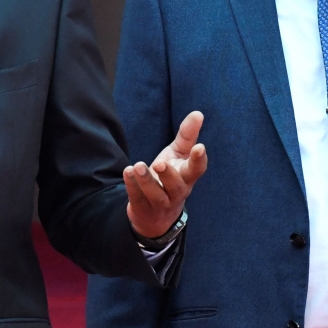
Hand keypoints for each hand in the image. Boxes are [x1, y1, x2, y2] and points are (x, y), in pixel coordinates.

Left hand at [125, 111, 206, 238]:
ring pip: (156, 195)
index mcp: (187, 177)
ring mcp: (161, 203)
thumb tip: (198, 113)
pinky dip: (132, 186)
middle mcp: (177, 192)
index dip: (199, 159)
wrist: (155, 214)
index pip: (197, 170)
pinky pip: (138, 198)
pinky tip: (128, 171)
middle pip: (176, 186)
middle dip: (168, 174)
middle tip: (159, 162)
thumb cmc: (170, 177)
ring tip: (138, 166)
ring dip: (147, 181)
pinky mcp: (143, 208)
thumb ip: (187, 136)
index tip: (200, 146)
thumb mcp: (178, 155)